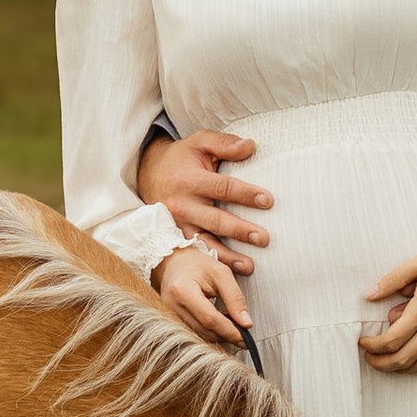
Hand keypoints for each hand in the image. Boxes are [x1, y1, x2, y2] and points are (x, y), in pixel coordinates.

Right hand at [137, 128, 274, 273]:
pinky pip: (195, 252)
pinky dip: (212, 262)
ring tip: (249, 265)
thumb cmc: (182, 158)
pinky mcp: (176, 237)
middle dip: (239, 230)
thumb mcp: (199, 142)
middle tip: (263, 238)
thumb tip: (251, 146)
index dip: (245, 194)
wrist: (148, 174)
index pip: (222, 188)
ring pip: (204, 242)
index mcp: (189, 180)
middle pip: (215, 219)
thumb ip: (224, 143)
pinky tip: (228, 273)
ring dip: (227, 255)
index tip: (267, 201)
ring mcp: (177, 224)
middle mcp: (181, 205)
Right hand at [156, 245, 254, 352]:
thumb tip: (246, 323)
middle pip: (204, 331)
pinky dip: (209, 333)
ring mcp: (168, 316)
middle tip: (242, 330)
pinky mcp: (171, 322)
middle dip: (226, 335)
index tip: (246, 337)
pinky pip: (194, 334)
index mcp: (182, 290)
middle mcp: (171, 306)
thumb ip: (235, 297)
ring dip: (218, 334)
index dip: (230, 330)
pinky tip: (217, 323)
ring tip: (229, 321)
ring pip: (199, 336)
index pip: (210, 319)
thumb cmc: (197, 265)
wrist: (174, 264)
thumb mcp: (221, 274)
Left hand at [360, 216, 416, 373]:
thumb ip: (393, 280)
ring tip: (388, 363)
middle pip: (404, 358)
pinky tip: (416, 361)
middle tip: (369, 358)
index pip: (391, 340)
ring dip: (402, 369)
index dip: (372, 346)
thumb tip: (368, 295)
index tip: (362, 342)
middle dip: (382, 363)